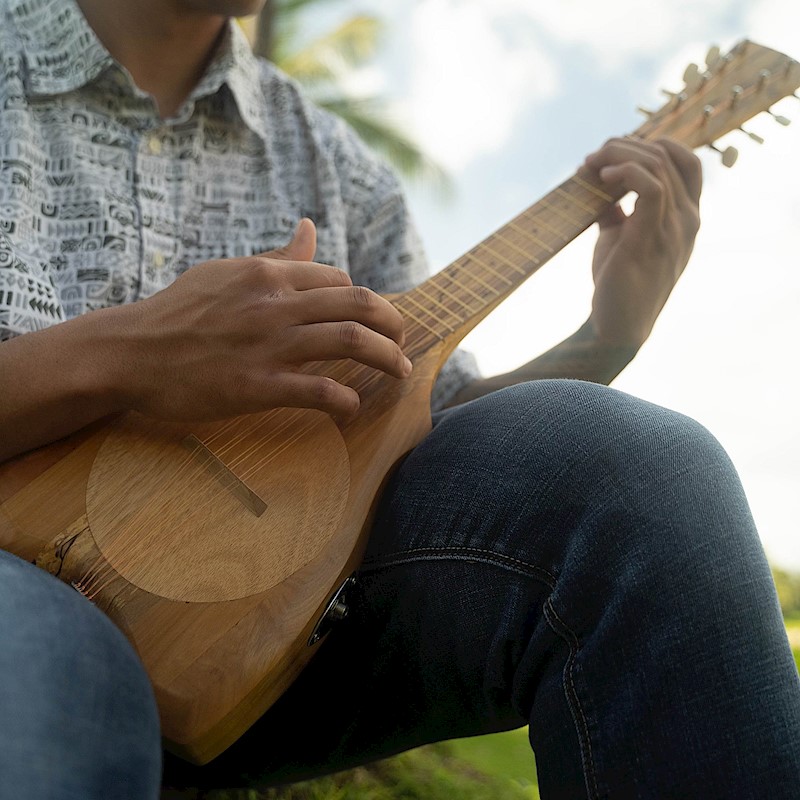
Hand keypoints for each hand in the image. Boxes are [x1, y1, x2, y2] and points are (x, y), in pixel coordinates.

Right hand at [116, 219, 410, 420]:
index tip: (375, 319)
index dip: (366, 301)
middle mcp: (276, 304)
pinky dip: (346, 399)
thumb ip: (275, 257)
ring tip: (401, 372)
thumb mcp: (227, 272)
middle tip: (404, 341)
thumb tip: (309, 227)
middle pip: (359, 304)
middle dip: (394, 324)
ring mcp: (268, 345)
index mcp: (268, 274)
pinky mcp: (257, 386)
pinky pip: (319, 391)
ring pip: (351, 342)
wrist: (129, 353)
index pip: (339, 280)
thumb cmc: (177, 312)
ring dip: (388, 358)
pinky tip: (352, 407)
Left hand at [582, 137, 701, 346]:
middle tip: (592, 158)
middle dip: (625, 146)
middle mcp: (688, 220)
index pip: (687, 162)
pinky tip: (602, 178)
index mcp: (686, 218)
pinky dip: (625, 172)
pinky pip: (650, 187)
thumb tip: (600, 188)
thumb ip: (617, 212)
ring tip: (590, 164)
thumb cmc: (618, 284)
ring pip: (657, 165)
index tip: (616, 153)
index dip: (654, 144)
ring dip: (618, 155)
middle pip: (667, 155)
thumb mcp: (619, 239)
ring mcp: (673, 229)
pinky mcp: (651, 238)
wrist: (617, 326)